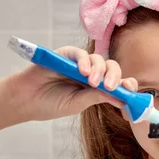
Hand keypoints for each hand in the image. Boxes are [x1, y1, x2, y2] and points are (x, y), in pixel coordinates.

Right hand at [6, 46, 136, 121]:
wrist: (26, 100)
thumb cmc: (51, 104)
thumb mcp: (79, 104)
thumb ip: (98, 97)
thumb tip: (122, 97)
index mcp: (96, 86)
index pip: (118, 82)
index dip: (127, 84)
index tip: (131, 92)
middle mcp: (90, 73)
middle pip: (111, 68)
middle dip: (115, 76)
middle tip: (112, 87)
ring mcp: (79, 63)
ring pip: (99, 60)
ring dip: (99, 70)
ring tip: (93, 82)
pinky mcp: (66, 54)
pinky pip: (80, 53)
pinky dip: (85, 61)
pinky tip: (83, 72)